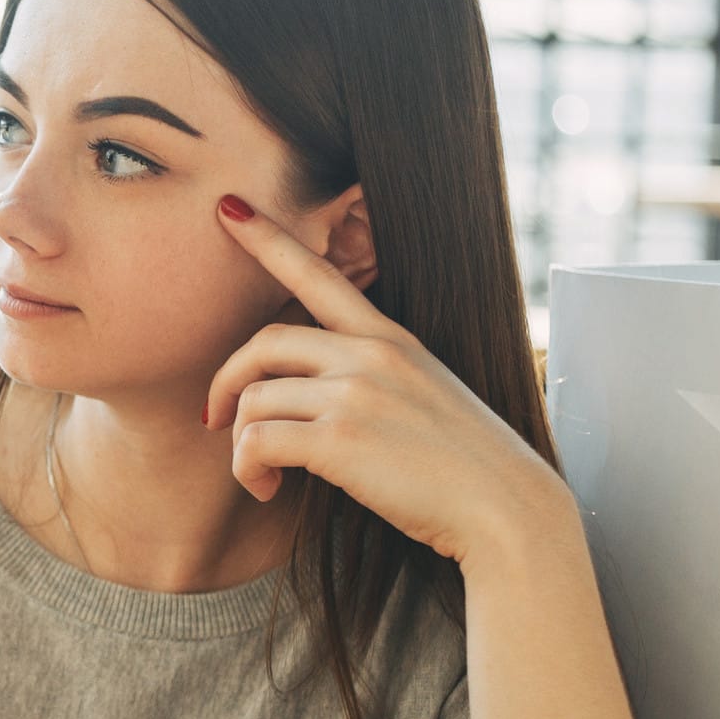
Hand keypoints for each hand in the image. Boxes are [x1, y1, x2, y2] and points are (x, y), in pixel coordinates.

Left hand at [205, 196, 569, 566]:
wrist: (504, 509)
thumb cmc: (465, 466)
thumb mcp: (425, 395)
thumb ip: (372, 379)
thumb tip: (309, 399)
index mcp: (390, 339)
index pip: (318, 275)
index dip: (267, 239)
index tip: (226, 208)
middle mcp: (370, 355)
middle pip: (263, 343)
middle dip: (225, 382)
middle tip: (214, 418)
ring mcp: (356, 394)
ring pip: (254, 400)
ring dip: (240, 445)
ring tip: (260, 475)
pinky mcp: (341, 440)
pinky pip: (257, 442)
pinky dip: (248, 469)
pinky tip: (268, 488)